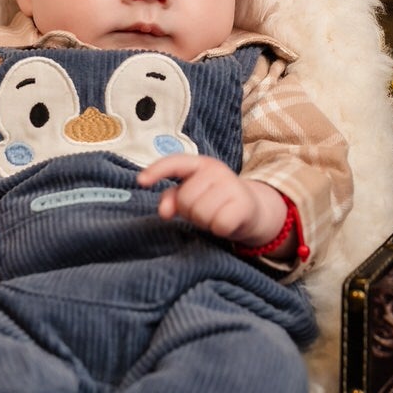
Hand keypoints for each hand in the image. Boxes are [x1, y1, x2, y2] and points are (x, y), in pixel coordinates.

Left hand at [137, 156, 287, 247]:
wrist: (251, 210)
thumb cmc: (215, 201)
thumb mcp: (192, 195)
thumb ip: (172, 198)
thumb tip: (164, 211)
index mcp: (201, 164)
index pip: (175, 162)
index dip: (157, 170)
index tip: (141, 182)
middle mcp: (217, 170)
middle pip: (185, 199)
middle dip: (191, 211)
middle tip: (205, 210)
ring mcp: (232, 186)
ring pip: (201, 214)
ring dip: (205, 222)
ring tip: (215, 215)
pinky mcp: (244, 205)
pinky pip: (218, 225)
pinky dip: (219, 229)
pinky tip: (226, 223)